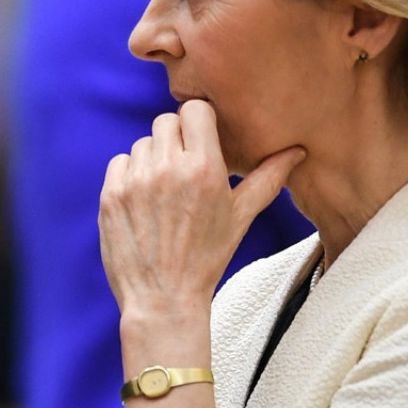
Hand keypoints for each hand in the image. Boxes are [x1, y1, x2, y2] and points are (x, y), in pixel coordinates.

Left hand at [100, 100, 303, 342]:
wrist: (164, 299)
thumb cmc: (207, 258)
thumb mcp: (241, 217)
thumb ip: (268, 178)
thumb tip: (297, 151)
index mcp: (204, 168)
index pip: (195, 109)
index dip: (199, 122)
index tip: (202, 141)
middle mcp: (168, 168)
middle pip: (167, 121)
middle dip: (177, 139)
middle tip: (184, 168)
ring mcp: (135, 181)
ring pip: (143, 143)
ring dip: (153, 159)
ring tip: (164, 192)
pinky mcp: (111, 195)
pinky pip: (120, 162)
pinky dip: (130, 174)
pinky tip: (143, 201)